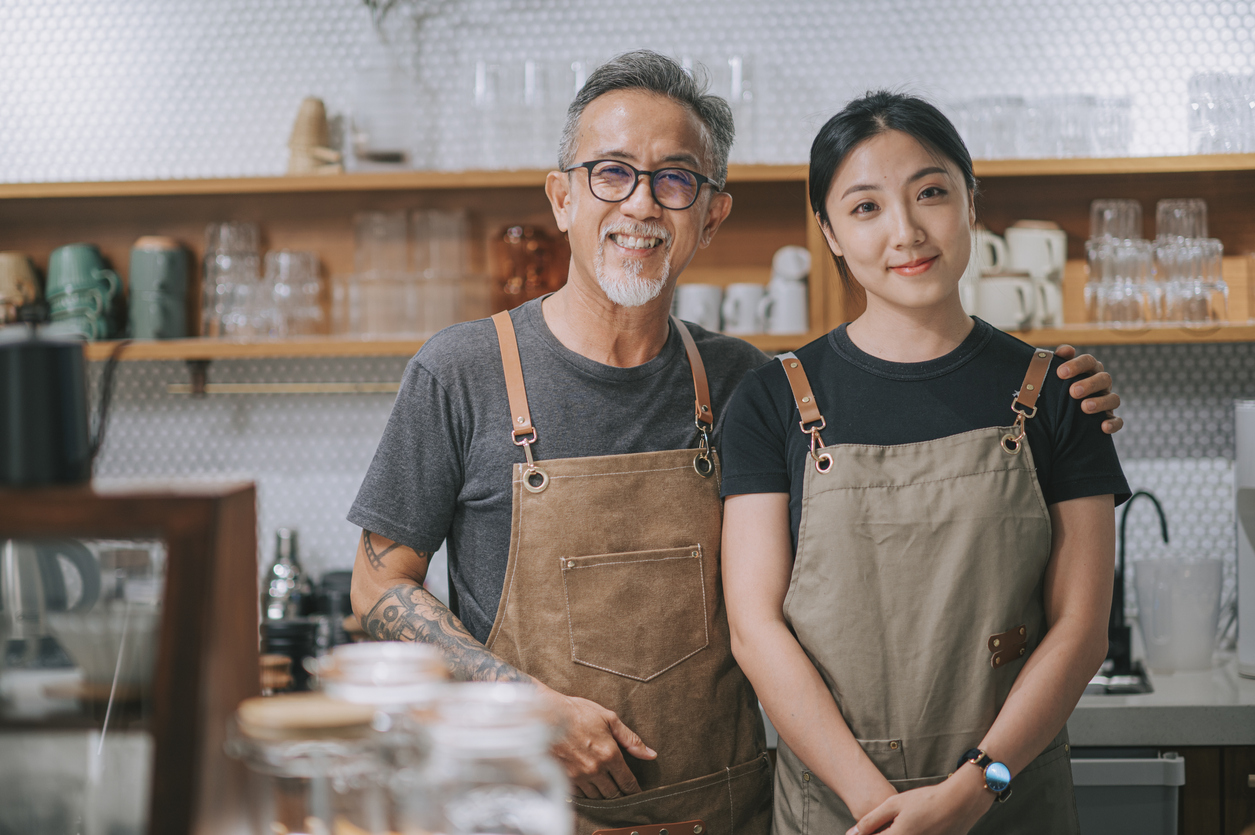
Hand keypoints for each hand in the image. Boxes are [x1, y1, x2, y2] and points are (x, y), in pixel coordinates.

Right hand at [539, 686, 656, 798]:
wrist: (545, 715)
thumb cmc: (577, 712)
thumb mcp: (609, 718)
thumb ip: (630, 739)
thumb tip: (651, 754)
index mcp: (610, 754)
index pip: (627, 782)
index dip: (634, 791)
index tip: (637, 793)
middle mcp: (596, 769)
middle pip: (613, 794)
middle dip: (620, 795)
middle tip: (623, 794)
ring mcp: (579, 776)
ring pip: (597, 797)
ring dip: (603, 795)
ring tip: (607, 791)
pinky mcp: (565, 778)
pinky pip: (581, 794)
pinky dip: (587, 793)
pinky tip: (589, 787)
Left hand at [846, 766, 993, 834]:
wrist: (959, 803)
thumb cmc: (925, 800)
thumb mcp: (894, 804)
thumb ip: (871, 820)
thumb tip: (851, 833)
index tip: (860, 832)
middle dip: (880, 834)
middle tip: (887, 824)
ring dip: (894, 833)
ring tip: (901, 822)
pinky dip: (909, 834)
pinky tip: (911, 826)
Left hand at [1053, 345, 1122, 434]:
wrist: (1060, 413)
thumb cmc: (1058, 387)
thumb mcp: (1055, 375)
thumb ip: (1058, 360)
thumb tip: (1066, 350)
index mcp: (1089, 370)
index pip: (1088, 361)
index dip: (1076, 365)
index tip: (1060, 373)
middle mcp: (1101, 384)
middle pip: (1103, 379)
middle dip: (1089, 384)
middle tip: (1073, 391)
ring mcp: (1107, 401)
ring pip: (1113, 399)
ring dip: (1100, 403)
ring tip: (1084, 407)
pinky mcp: (1110, 418)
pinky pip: (1118, 421)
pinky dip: (1113, 424)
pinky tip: (1103, 428)